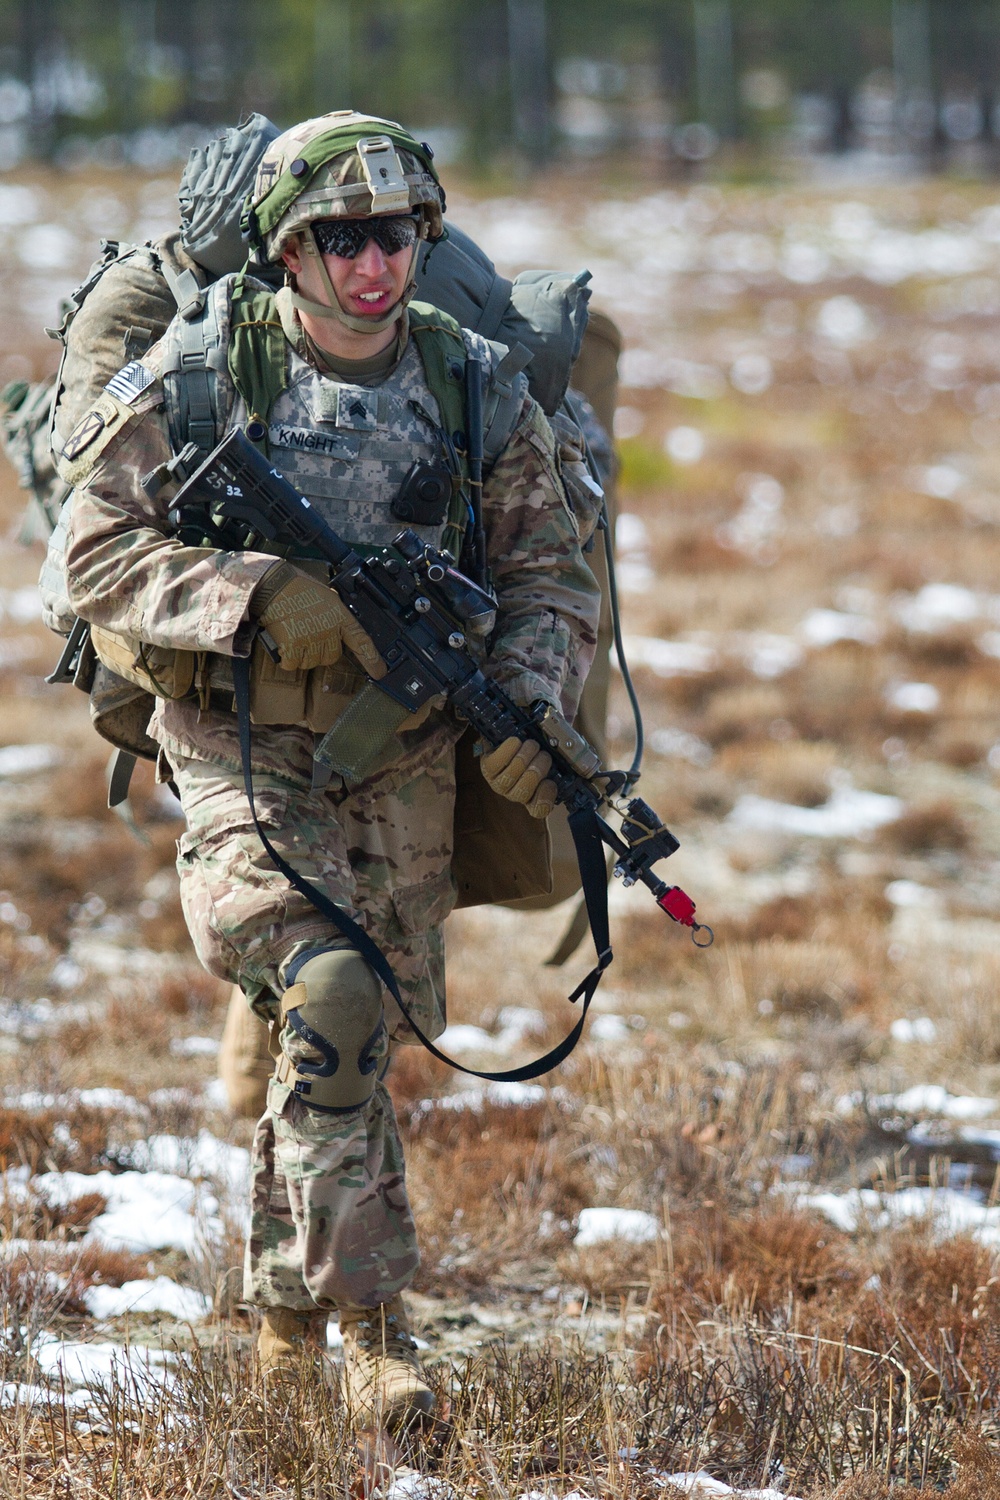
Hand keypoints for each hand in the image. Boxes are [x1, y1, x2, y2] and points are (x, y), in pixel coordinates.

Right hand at [251, 563, 382, 675]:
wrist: (274, 585)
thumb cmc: (298, 589)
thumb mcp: (327, 598)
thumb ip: (335, 617)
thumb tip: (335, 634)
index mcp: (340, 616)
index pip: (361, 640)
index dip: (372, 658)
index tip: (380, 672)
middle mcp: (329, 629)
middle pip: (331, 657)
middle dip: (320, 650)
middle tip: (307, 632)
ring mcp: (312, 639)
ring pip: (311, 662)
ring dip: (302, 654)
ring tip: (293, 632)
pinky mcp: (293, 646)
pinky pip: (292, 664)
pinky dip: (287, 657)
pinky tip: (284, 640)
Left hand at [478, 735, 556, 818]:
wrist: (509, 734)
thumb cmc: (536, 744)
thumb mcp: (553, 747)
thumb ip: (564, 745)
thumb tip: (572, 731)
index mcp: (535, 794)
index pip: (540, 810)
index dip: (545, 798)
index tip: (550, 781)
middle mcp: (516, 793)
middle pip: (525, 790)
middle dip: (537, 768)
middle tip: (543, 754)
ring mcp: (500, 783)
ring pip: (512, 774)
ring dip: (525, 755)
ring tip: (530, 744)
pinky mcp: (487, 769)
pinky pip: (497, 763)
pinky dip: (508, 749)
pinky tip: (515, 741)